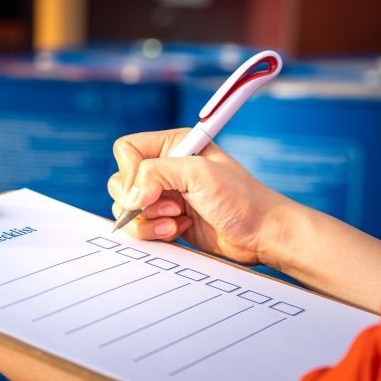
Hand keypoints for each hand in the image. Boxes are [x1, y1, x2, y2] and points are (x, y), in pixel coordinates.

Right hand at [109, 128, 293, 265]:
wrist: (260, 234)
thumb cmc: (241, 199)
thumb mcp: (199, 175)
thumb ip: (157, 175)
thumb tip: (129, 197)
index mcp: (172, 146)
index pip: (126, 149)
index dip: (131, 171)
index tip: (149, 189)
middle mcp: (164, 168)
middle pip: (121, 181)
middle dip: (140, 200)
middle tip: (172, 207)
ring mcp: (163, 196)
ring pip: (126, 207)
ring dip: (148, 220)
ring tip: (176, 221)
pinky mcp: (164, 220)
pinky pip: (138, 226)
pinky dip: (153, 232)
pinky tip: (178, 230)